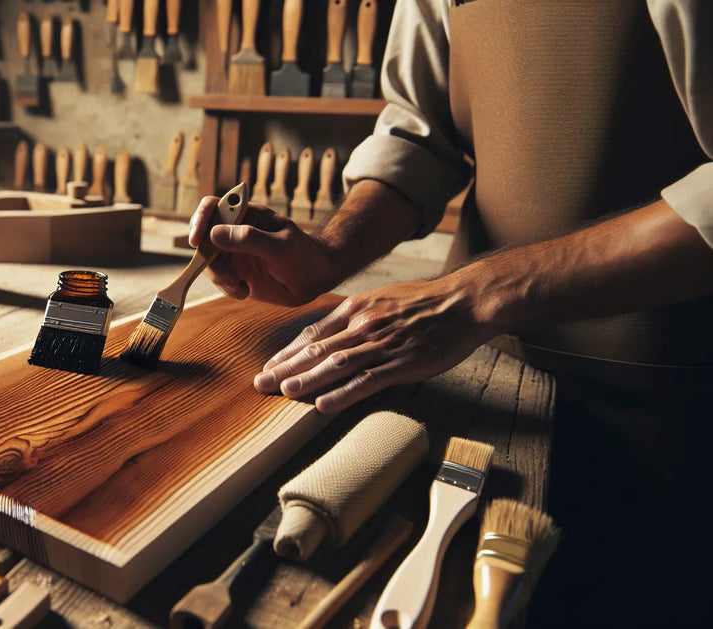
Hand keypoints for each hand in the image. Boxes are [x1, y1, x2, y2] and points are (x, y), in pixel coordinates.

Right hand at [188, 196, 337, 305]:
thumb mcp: (281, 246)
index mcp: (246, 215)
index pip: (214, 207)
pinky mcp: (234, 272)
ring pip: (208, 262)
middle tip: (227, 277)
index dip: (201, 219)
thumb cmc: (303, 254)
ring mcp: (233, 253)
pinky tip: (244, 292)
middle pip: (204, 238)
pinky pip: (218, 279)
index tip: (197, 240)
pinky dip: (226, 288)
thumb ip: (250, 238)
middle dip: (207, 259)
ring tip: (240, 287)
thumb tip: (215, 233)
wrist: (314, 279)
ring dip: (219, 277)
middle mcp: (235, 231)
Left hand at [252, 276, 498, 412]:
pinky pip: (367, 380)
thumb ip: (353, 316)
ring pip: (337, 364)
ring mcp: (382, 344)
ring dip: (307, 379)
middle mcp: (363, 324)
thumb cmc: (423, 303)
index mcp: (355, 308)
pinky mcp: (402, 363)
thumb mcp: (381, 299)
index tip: (269, 365)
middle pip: (316, 349)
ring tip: (283, 392)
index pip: (313, 332)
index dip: (288, 352)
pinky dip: (343, 393)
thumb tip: (327, 333)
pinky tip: (323, 405)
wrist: (464, 302)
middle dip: (285, 368)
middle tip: (259, 383)